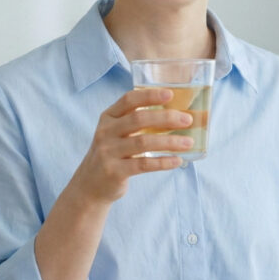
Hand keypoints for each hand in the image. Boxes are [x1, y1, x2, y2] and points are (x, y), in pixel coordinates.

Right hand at [68, 88, 192, 204]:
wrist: (90, 185)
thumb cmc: (112, 154)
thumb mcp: (116, 133)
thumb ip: (136, 122)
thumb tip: (175, 115)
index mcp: (108, 117)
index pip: (129, 100)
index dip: (149, 95)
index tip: (170, 94)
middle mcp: (105, 132)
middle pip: (139, 119)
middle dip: (166, 117)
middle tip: (187, 120)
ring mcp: (108, 152)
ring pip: (143, 142)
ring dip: (169, 141)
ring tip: (188, 142)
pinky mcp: (114, 171)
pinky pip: (143, 164)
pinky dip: (163, 162)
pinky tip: (177, 160)